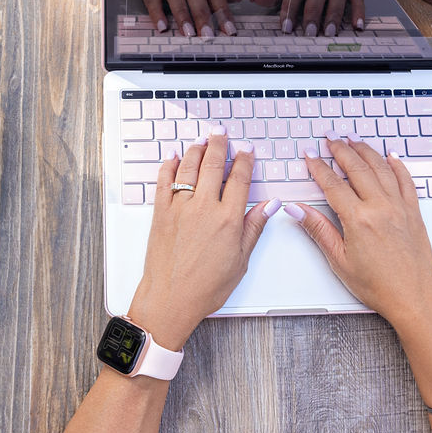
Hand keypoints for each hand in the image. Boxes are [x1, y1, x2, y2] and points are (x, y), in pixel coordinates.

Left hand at [128, 128, 280, 349]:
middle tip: (222, 133)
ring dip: (197, 149)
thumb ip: (254, 227)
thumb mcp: (240, 260)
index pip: (239, 179)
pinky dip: (169, 166)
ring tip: (202, 140)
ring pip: (189, 168)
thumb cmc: (205, 287)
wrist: (170, 299)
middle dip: (219, 144)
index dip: (245, 160)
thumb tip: (270, 205)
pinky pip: (163, 181)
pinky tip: (174, 157)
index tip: (247, 150)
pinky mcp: (161, 214)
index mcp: (228, 219)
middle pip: (213, 165)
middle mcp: (204, 208)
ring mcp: (180, 208)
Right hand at [285, 132, 431, 324]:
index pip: (333, 184)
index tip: (310, 156)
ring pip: (381, 168)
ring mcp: (400, 207)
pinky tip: (390, 156)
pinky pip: (406, 180)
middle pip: (357, 167)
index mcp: (358, 219)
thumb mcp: (340, 261)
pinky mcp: (414, 212)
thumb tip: (298, 209)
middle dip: (340, 149)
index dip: (318, 167)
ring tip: (353, 140)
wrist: (414, 297)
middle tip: (329, 138)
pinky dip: (397, 165)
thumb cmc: (379, 286)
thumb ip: (318, 230)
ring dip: (365, 150)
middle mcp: (381, 207)